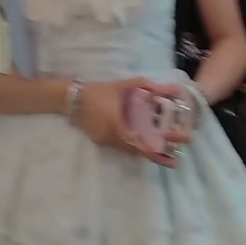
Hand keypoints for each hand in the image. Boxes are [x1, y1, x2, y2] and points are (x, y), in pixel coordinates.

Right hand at [72, 80, 191, 166]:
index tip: (173, 156)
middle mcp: (112, 139)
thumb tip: (169, 89)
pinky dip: (134, 146)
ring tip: (165, 153)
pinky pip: (122, 147)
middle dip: (157, 155)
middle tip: (175, 158)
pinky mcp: (101, 141)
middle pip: (138, 151)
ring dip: (146, 151)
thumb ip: (146, 87)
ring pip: (129, 150)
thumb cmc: (97, 91)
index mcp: (118, 126)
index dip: (157, 152)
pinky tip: (144, 142)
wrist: (70, 98)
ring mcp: (105, 142)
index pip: (140, 145)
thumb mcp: (122, 85)